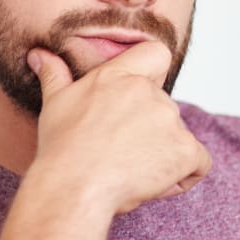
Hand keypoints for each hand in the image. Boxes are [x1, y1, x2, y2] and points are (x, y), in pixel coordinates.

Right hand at [27, 42, 211, 215]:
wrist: (73, 185)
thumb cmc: (62, 148)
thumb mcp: (55, 104)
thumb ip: (54, 75)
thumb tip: (39, 54)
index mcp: (119, 76)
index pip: (156, 55)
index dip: (155, 75)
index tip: (139, 102)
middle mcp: (149, 92)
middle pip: (164, 110)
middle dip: (149, 133)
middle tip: (118, 155)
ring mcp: (170, 120)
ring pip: (179, 139)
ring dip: (162, 157)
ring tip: (129, 172)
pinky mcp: (185, 150)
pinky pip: (199, 163)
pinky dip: (184, 175)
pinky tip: (156, 184)